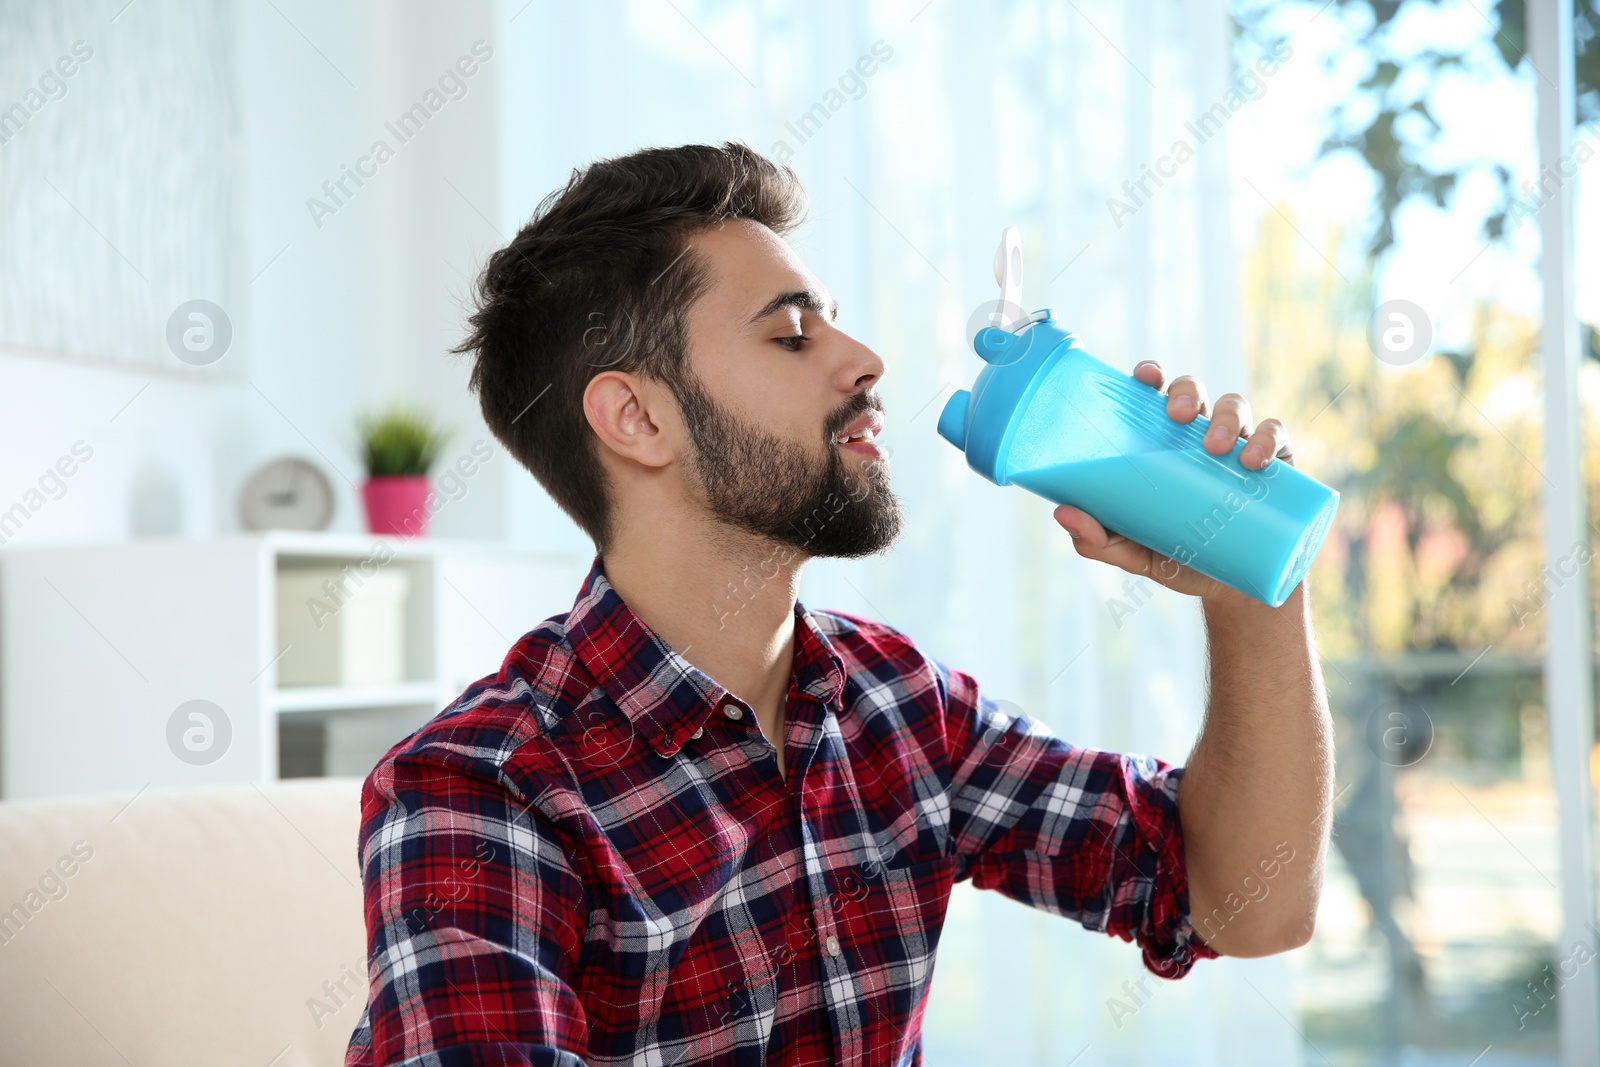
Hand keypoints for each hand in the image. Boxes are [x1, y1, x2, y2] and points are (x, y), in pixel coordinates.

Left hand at [1051, 360, 1295, 601]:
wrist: (1232, 590)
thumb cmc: (1177, 558)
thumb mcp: (1133, 552)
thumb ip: (1097, 539)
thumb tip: (1062, 513)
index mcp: (1162, 443)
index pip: (1155, 396)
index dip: (1151, 375)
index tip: (1145, 377)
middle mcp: (1199, 435)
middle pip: (1194, 391)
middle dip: (1187, 392)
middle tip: (1178, 416)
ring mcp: (1238, 445)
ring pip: (1236, 406)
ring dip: (1227, 417)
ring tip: (1216, 448)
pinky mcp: (1275, 464)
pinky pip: (1276, 435)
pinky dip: (1267, 440)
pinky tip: (1255, 460)